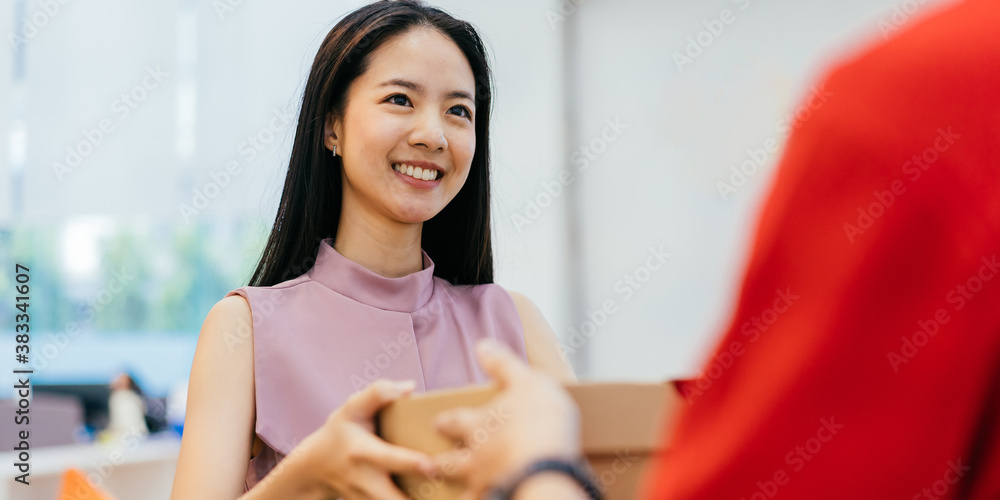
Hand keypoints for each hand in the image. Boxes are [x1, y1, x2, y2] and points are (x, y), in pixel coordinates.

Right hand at [299, 379, 434, 499]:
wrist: (315, 466)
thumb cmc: (341, 432)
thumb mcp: (351, 408)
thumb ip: (378, 394)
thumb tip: (411, 387)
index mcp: (363, 452)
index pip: (389, 459)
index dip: (411, 463)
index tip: (433, 466)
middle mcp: (365, 480)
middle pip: (391, 499)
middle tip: (447, 489)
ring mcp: (367, 499)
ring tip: (444, 497)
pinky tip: (431, 499)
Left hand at [430, 339, 580, 498]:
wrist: (546, 470)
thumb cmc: (539, 421)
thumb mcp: (526, 381)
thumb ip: (503, 365)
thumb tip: (482, 346)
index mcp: (479, 424)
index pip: (453, 421)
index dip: (445, 421)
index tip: (437, 423)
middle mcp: (476, 457)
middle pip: (450, 462)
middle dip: (439, 462)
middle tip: (430, 463)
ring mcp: (486, 483)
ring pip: (465, 490)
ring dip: (459, 491)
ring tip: (456, 494)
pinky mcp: (501, 499)